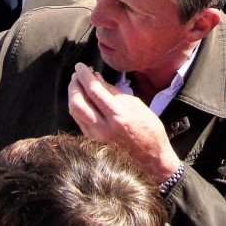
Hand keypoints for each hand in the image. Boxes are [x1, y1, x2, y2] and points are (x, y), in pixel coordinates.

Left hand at [67, 64, 178, 181]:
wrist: (151, 159)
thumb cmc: (149, 130)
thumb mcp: (136, 105)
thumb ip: (114, 92)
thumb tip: (97, 79)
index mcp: (118, 116)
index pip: (94, 91)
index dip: (84, 76)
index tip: (80, 66)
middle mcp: (104, 128)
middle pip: (77, 102)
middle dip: (74, 85)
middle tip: (77, 74)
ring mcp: (96, 137)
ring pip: (75, 112)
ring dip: (73, 95)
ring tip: (77, 85)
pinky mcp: (93, 142)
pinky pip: (79, 121)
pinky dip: (78, 107)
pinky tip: (82, 100)